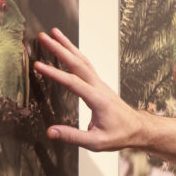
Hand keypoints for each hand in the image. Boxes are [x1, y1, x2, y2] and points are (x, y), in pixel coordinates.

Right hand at [34, 28, 145, 150]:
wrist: (138, 129)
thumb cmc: (120, 135)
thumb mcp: (96, 142)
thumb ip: (72, 136)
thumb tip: (50, 132)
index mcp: (98, 100)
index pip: (73, 83)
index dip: (54, 74)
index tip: (38, 65)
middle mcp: (99, 87)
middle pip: (77, 63)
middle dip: (59, 49)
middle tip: (43, 36)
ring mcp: (100, 83)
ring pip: (82, 60)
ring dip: (67, 46)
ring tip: (53, 33)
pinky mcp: (99, 84)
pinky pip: (85, 65)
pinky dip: (74, 54)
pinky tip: (67, 48)